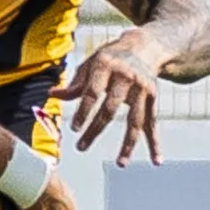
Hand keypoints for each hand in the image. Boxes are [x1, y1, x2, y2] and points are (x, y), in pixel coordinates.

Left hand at [55, 31, 165, 164]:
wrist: (144, 47)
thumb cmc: (111, 58)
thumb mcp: (91, 64)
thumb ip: (75, 83)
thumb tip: (53, 94)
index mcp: (106, 66)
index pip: (92, 93)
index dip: (83, 111)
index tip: (74, 128)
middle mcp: (126, 77)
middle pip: (110, 109)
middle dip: (95, 130)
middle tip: (80, 147)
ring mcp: (142, 89)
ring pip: (135, 120)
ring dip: (128, 144)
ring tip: (120, 163)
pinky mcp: (153, 98)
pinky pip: (153, 124)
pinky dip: (155, 143)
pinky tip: (157, 160)